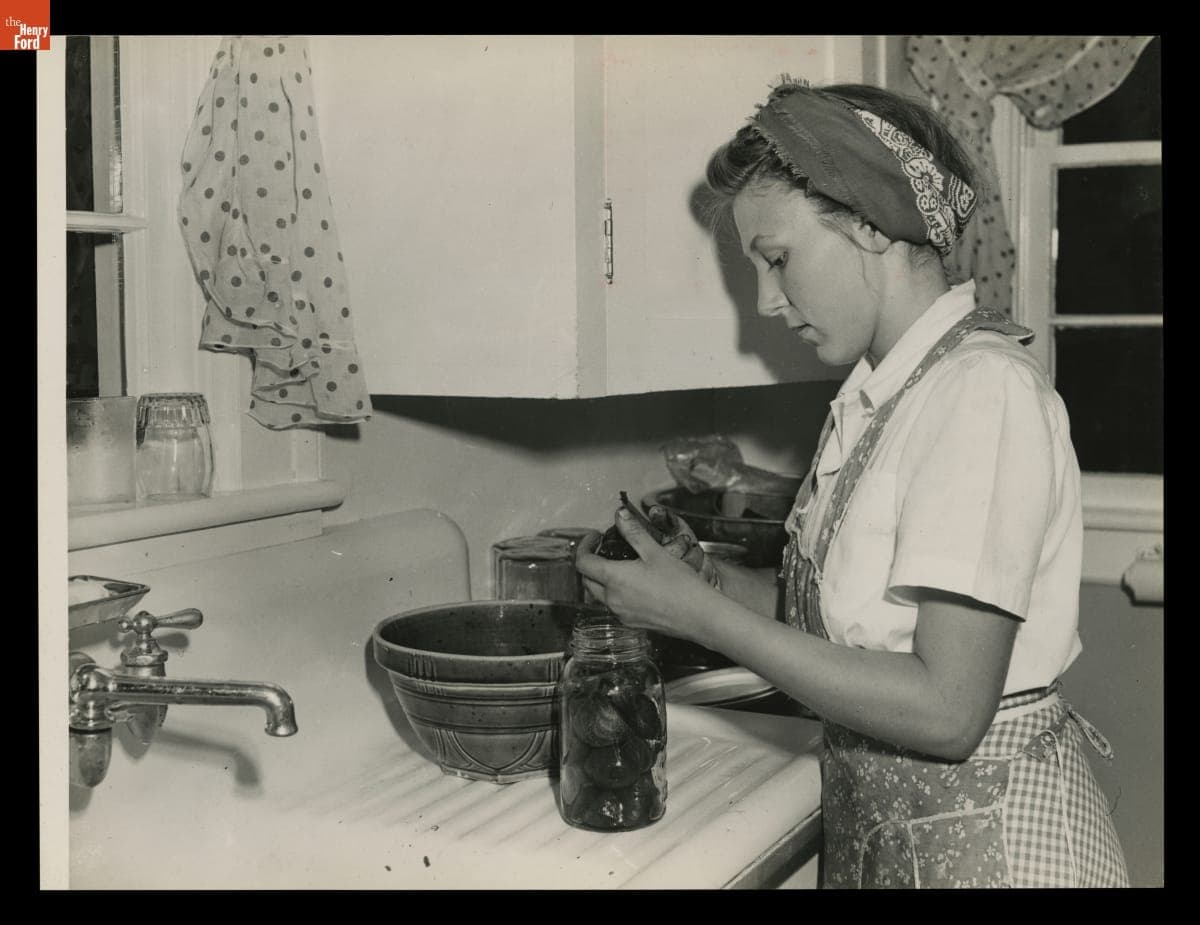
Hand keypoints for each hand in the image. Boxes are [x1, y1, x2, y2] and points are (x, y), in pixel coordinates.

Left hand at [574, 508, 720, 638]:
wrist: (700, 616)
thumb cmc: (680, 585)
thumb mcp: (655, 552)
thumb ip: (634, 532)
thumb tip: (620, 515)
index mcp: (614, 579)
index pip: (582, 563)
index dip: (584, 546)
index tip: (594, 537)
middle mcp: (613, 600)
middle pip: (587, 580)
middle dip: (591, 563)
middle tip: (604, 549)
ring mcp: (622, 614)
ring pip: (601, 595)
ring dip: (604, 579)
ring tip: (622, 565)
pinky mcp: (633, 623)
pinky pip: (616, 606)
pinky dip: (617, 593)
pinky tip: (636, 585)